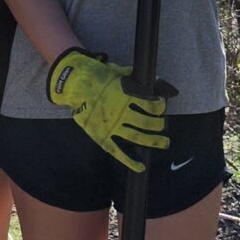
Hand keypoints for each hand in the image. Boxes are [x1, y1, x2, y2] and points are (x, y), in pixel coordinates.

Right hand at [47, 48, 171, 171]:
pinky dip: (130, 161)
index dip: (160, 106)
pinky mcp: (103, 137)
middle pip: (147, 122)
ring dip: (153, 141)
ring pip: (137, 137)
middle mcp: (122, 113)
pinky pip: (118, 152)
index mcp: (127, 96)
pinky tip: (141, 166)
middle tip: (164, 125)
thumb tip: (152, 78)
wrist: (74, 86)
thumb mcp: (116, 72)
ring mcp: (113, 126)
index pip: (150, 104)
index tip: (162, 106)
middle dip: (159, 125)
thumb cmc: (96, 77)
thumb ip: (133, 77)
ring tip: (164, 143)